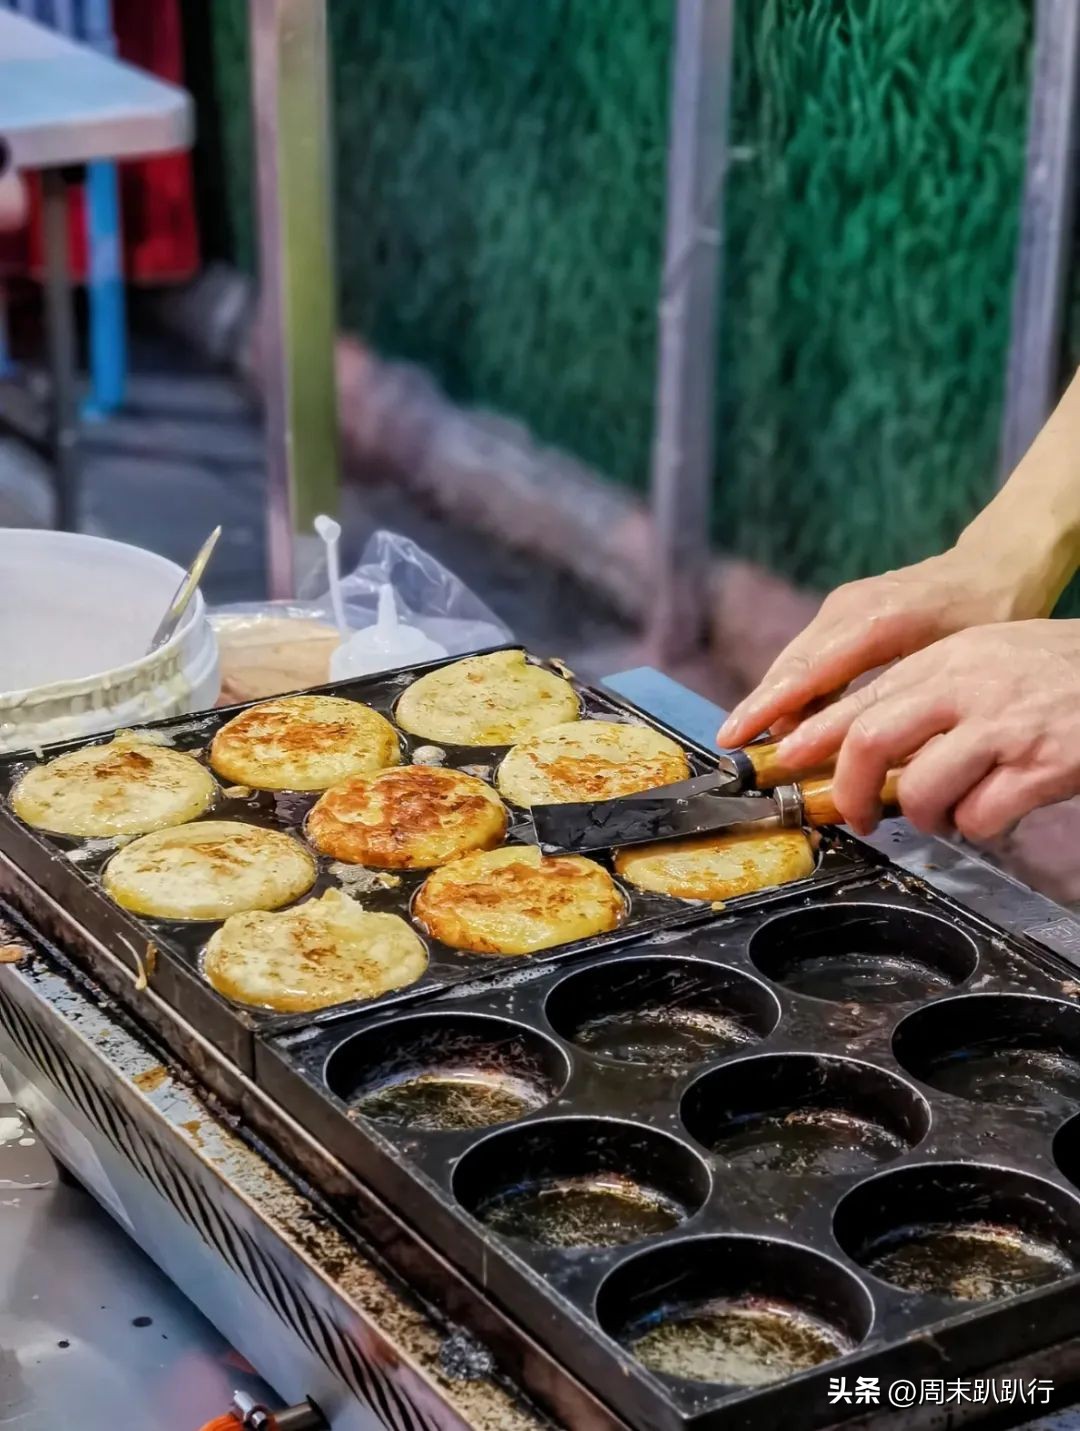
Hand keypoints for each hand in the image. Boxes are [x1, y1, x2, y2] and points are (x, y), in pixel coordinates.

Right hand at [717, 548, 1039, 747]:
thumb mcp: (957, 666)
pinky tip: (793, 719)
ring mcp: (842, 606)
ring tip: (755, 743)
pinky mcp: (843, 611)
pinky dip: (797, 688)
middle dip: (759, 709)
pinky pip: (810, 655)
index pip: (807, 672)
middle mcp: (848, 609)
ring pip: (795, 661)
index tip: (733, 737)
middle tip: (733, 750)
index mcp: (876, 623)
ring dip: (776, 701)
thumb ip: (908, 704)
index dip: (767, 708)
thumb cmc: (988, 618)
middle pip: (790, 666)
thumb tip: (866, 756)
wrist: (994, 566)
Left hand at [773, 620, 1079, 838]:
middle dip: (850, 789)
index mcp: (947, 660)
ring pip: (923, 786)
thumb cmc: (1055, 671)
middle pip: (873, 739)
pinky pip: (980, 814)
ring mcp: (1005, 726)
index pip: (862, 700)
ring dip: (922, 816)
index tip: (787, 765)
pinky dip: (973, 827)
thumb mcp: (985, 658)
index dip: (817, 739)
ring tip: (940, 817)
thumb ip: (929, 691)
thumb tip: (866, 742)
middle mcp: (968, 687)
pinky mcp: (1042, 766)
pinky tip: (990, 815)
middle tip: (856, 816)